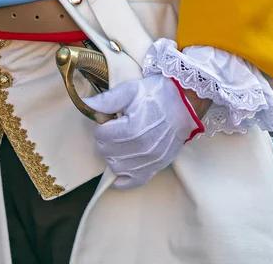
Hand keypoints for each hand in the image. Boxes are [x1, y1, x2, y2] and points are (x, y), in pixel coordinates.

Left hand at [84, 75, 203, 189]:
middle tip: (114, 130)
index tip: (109, 119)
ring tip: (119, 143)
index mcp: (132, 128)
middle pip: (106, 151)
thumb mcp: (130, 90)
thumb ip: (108, 99)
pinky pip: (135, 181)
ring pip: (116, 167)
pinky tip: (119, 172)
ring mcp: (149, 159)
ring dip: (112, 156)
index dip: (101, 125)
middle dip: (105, 140)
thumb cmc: (157, 95)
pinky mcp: (157, 166)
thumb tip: (87, 104)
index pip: (101, 134)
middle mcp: (140, 147)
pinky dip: (124, 180)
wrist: (185, 104)